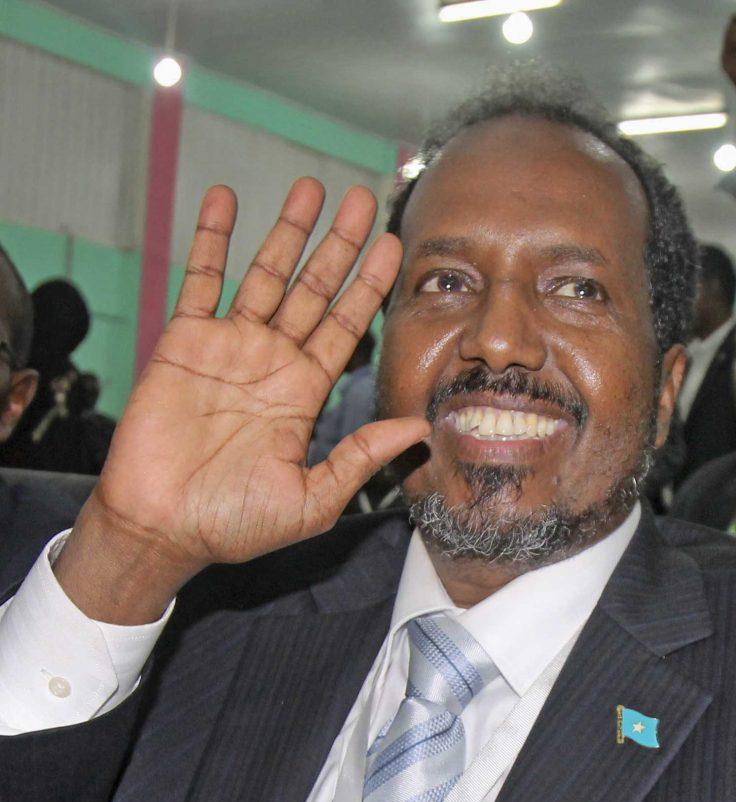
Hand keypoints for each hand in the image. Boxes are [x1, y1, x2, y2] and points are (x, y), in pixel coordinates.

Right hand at [55, 179, 428, 621]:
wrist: (163, 528)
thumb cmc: (235, 523)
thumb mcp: (314, 498)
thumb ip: (362, 457)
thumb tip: (419, 428)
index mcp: (304, 394)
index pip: (345, 328)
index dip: (367, 287)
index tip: (393, 247)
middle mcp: (271, 362)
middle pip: (313, 290)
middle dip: (339, 245)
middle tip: (365, 199)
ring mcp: (227, 347)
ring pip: (265, 275)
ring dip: (287, 231)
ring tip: (311, 187)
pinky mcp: (183, 342)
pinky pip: (199, 279)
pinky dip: (211, 238)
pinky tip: (225, 198)